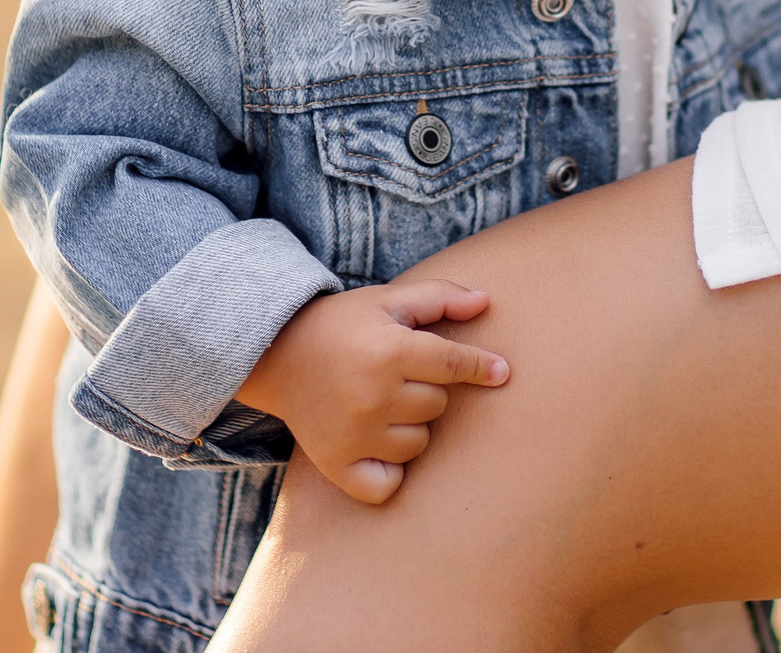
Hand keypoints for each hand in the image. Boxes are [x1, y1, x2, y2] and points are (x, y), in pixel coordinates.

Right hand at [235, 279, 509, 505]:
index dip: (482, 367)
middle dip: (427, 388)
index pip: (452, 364)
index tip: (502, 372)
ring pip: (419, 443)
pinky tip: (377, 446)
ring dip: (409, 425)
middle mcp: (372, 396)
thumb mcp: (387, 300)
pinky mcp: (338, 466)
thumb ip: (440, 297)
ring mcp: (354, 435)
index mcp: (388, 351)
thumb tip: (487, 303)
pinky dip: (390, 470)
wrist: (278, 356)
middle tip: (394, 374)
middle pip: (438, 405)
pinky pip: (388, 484)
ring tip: (379, 403)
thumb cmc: (343, 325)